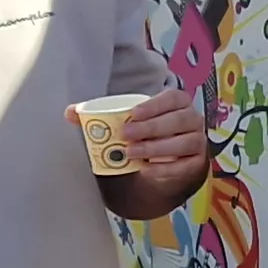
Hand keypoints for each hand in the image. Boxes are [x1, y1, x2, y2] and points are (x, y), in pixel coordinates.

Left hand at [97, 91, 212, 220]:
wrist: (163, 162)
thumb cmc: (144, 134)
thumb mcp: (124, 122)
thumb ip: (99, 116)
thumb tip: (70, 112)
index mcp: (178, 102)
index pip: (172, 98)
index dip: (154, 105)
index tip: (132, 114)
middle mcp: (193, 119)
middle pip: (179, 120)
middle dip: (152, 127)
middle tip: (126, 135)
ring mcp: (198, 141)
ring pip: (185, 142)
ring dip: (157, 148)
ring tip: (131, 153)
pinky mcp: (197, 163)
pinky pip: (185, 165)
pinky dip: (165, 168)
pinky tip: (146, 170)